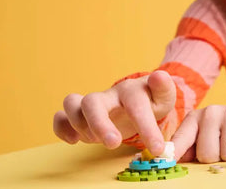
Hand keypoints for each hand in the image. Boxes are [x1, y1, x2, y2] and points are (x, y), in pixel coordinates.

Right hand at [53, 70, 175, 155]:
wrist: (140, 99)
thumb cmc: (152, 100)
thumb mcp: (164, 96)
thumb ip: (164, 88)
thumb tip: (159, 76)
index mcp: (131, 91)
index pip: (135, 105)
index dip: (145, 127)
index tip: (157, 148)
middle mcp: (109, 96)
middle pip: (93, 101)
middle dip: (100, 124)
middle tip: (113, 144)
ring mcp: (93, 104)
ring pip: (71, 104)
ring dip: (78, 124)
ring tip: (93, 140)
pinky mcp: (80, 114)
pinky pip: (60, 116)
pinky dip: (61, 128)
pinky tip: (73, 141)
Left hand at [172, 105, 225, 162]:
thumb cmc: (222, 132)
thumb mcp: (202, 136)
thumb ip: (187, 148)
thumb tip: (171, 160)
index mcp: (194, 119)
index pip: (181, 139)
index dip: (174, 152)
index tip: (166, 162)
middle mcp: (210, 113)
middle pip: (206, 154)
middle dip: (215, 157)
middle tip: (220, 146)